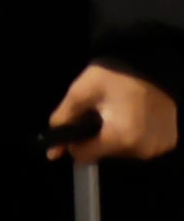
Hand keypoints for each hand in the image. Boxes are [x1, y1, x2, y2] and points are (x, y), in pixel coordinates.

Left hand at [47, 64, 178, 162]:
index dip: (76, 141)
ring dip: (116, 138)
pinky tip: (133, 117)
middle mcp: (143, 150)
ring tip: (117, 112)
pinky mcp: (168, 143)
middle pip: (105, 154)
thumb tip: (52, 153)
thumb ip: (63, 122)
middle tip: (101, 113)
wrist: (148, 64)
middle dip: (97, 137)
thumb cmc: (112, 76)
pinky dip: (134, 136)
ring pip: (123, 152)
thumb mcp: (79, 94)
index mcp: (121, 139)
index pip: (85, 156)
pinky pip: (142, 147)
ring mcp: (158, 148)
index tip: (80, 124)